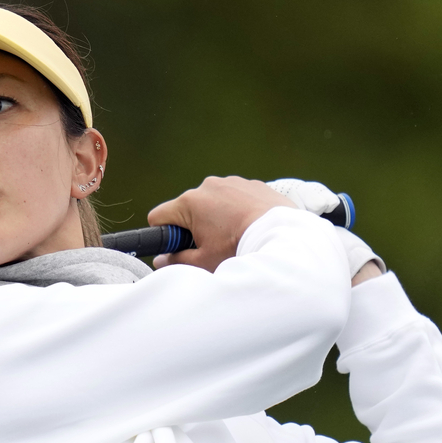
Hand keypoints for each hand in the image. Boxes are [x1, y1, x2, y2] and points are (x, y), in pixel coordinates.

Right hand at [147, 176, 295, 272]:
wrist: (282, 235)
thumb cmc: (240, 248)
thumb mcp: (204, 261)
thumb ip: (177, 260)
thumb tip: (161, 260)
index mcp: (190, 203)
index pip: (158, 216)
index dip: (164, 234)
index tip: (178, 247)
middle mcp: (207, 186)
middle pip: (187, 209)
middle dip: (193, 226)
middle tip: (211, 245)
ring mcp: (231, 182)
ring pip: (212, 202)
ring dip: (215, 217)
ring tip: (234, 235)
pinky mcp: (251, 183)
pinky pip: (235, 197)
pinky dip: (236, 210)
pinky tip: (248, 226)